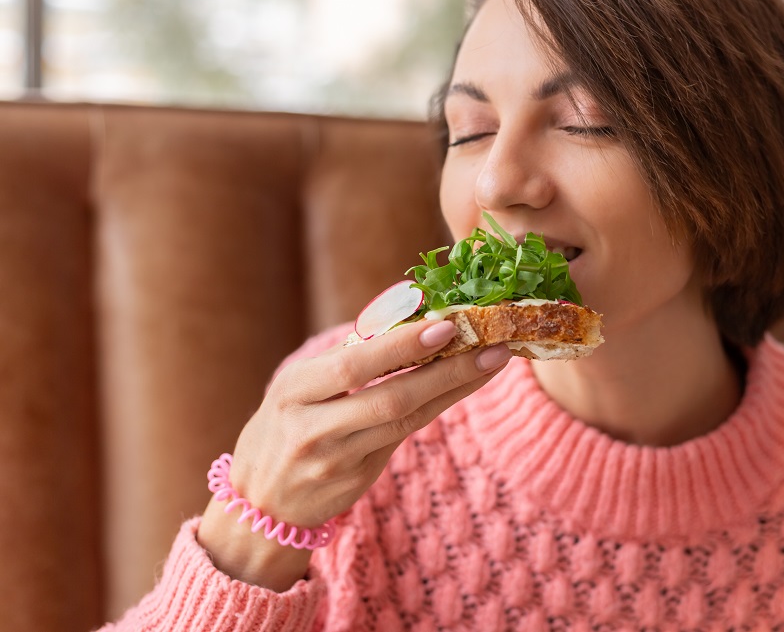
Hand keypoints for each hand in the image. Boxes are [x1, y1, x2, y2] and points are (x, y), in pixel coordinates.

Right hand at [197, 319, 510, 589]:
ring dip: (454, 387)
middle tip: (488, 344)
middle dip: (443, 370)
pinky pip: (406, 435)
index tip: (445, 324)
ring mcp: (337, 460)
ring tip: (492, 360)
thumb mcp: (297, 387)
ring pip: (406, 420)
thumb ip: (346, 356)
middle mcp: (312, 427)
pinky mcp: (358, 479)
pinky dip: (439, 405)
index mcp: (293, 390)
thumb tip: (407, 310)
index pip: (352, 367)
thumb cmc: (286, 424)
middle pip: (388, 397)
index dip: (400, 346)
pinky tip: (466, 384)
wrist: (260, 504)